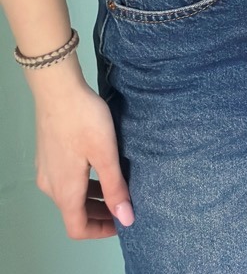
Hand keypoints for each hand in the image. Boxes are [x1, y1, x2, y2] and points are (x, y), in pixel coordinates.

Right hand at [32, 71, 132, 238]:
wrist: (58, 90)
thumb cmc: (84, 119)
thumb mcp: (106, 154)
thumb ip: (115, 187)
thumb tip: (126, 218)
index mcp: (65, 191)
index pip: (78, 228)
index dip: (100, 231)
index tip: (122, 222)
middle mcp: (51, 185)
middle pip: (74, 213)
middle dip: (99, 214)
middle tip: (124, 205)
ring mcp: (47, 170)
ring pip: (70, 195)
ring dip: (92, 197)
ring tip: (117, 187)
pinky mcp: (48, 155)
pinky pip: (66, 180)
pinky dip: (84, 182)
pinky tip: (100, 167)